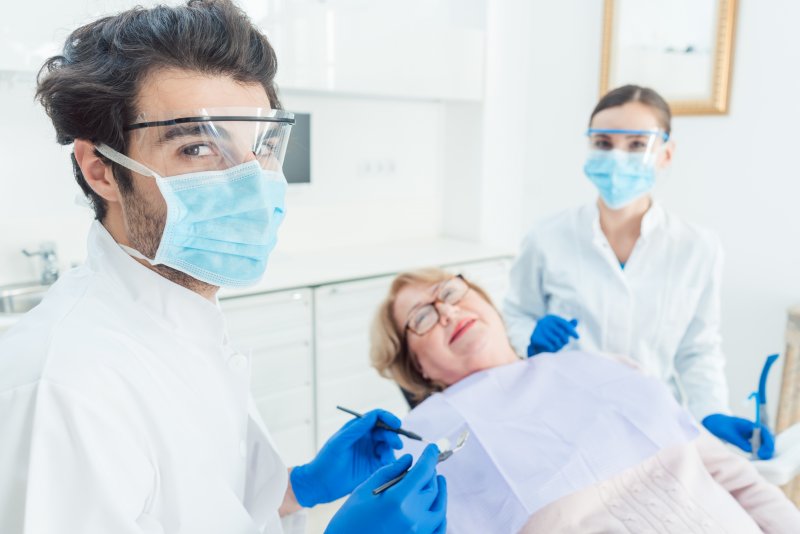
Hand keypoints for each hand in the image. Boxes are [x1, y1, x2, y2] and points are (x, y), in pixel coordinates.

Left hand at [291, 409, 402, 506]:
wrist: (321, 484)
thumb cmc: (326, 460)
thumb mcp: (340, 442)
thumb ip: (357, 429)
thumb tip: (374, 416)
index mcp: (359, 428)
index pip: (378, 417)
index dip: (389, 418)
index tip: (396, 424)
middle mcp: (368, 439)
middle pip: (387, 432)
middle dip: (393, 436)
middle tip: (397, 445)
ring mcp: (372, 453)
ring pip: (389, 447)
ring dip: (391, 451)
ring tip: (386, 459)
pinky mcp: (375, 468)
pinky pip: (388, 463)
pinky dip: (392, 463)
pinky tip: (388, 467)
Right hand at [325, 444, 446, 533]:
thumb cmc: (349, 520)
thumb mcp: (365, 490)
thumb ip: (390, 472)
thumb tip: (410, 459)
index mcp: (397, 500)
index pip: (423, 471)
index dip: (430, 457)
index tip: (433, 449)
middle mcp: (412, 518)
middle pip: (432, 488)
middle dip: (431, 473)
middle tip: (427, 465)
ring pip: (440, 508)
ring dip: (440, 492)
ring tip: (437, 481)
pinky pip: (438, 529)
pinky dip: (441, 515)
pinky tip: (436, 506)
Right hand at [527, 315, 578, 356]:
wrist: (537, 343)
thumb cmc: (551, 335)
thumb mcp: (560, 329)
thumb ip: (568, 325)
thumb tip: (576, 320)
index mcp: (550, 318)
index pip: (565, 324)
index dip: (572, 331)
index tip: (577, 337)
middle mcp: (543, 321)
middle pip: (561, 333)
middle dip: (565, 340)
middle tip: (563, 344)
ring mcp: (538, 329)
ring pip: (556, 341)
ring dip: (558, 346)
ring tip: (556, 346)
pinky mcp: (535, 338)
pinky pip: (550, 346)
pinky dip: (552, 349)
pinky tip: (550, 348)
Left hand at [702, 413, 774, 459]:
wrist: (715, 423)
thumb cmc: (722, 426)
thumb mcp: (729, 434)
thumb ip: (740, 441)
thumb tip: (751, 450)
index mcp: (750, 424)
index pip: (765, 432)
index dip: (767, 442)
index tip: (763, 451)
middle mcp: (755, 429)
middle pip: (767, 438)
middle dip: (767, 448)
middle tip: (762, 456)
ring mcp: (754, 434)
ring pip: (765, 443)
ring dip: (764, 451)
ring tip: (760, 458)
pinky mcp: (751, 440)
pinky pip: (759, 446)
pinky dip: (760, 452)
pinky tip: (757, 457)